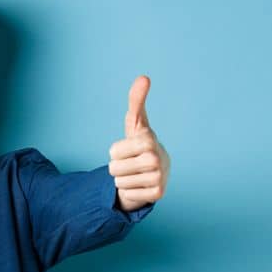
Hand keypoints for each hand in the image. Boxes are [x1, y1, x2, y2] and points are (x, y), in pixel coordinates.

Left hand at [108, 75, 169, 210]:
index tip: (129, 149)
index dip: (116, 151)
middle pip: (113, 168)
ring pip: (119, 182)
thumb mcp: (136, 123)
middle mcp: (157, 159)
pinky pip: (128, 194)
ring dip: (123, 179)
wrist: (158, 171)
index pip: (113, 152)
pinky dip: (131, 191)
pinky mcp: (158, 194)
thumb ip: (136, 101)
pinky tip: (141, 184)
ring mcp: (159, 178)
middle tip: (131, 163)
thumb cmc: (141, 144)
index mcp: (149, 140)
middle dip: (117, 167)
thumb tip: (144, 77)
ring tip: (136, 173)